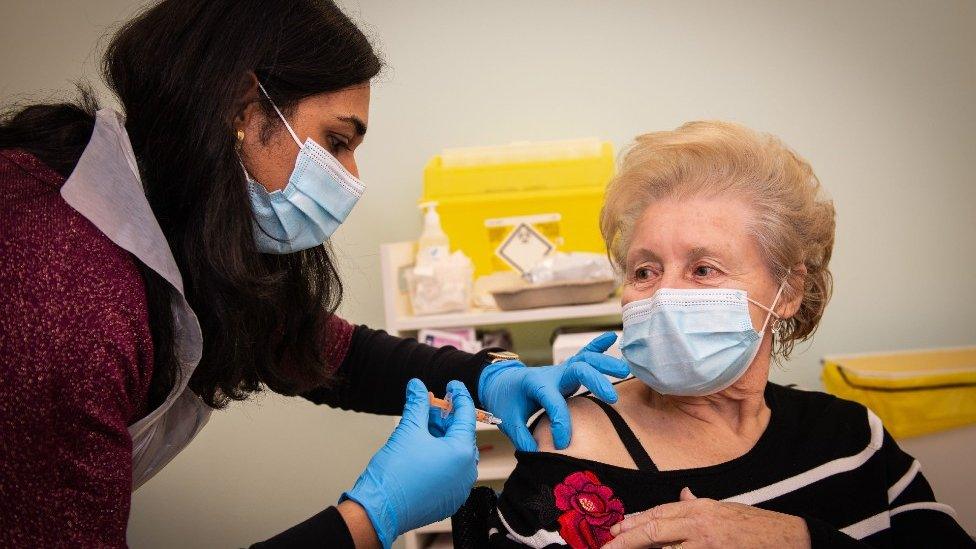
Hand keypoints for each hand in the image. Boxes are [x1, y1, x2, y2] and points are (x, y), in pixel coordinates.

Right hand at [342, 379, 477, 547]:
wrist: (379, 509)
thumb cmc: (394, 475)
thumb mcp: (408, 430)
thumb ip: (418, 404)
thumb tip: (417, 386)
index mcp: (462, 453)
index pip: (466, 416)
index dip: (459, 396)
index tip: (453, 385)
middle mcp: (466, 472)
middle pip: (460, 434)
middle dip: (445, 417)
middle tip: (429, 404)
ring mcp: (458, 488)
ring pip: (454, 453)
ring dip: (440, 436)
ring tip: (421, 425)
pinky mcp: (447, 499)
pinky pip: (448, 470)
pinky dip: (438, 455)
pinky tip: (422, 447)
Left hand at [479, 332, 629, 451]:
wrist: (501, 382)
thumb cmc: (506, 400)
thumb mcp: (508, 420)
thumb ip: (521, 436)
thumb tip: (535, 452)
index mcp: (535, 384)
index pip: (553, 402)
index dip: (560, 424)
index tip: (562, 444)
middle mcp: (551, 374)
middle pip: (577, 370)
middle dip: (595, 380)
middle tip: (612, 397)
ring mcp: (560, 369)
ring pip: (585, 359)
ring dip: (604, 363)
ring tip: (624, 370)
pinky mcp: (566, 369)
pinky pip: (584, 354)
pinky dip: (597, 345)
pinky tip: (611, 336)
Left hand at [603, 488, 810, 548]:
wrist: (788, 539)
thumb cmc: (755, 526)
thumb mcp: (723, 509)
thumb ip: (698, 506)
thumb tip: (682, 495)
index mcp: (700, 509)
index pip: (659, 513)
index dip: (635, 522)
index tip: (616, 529)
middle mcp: (700, 523)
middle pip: (656, 530)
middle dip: (628, 540)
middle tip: (608, 546)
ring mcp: (707, 543)